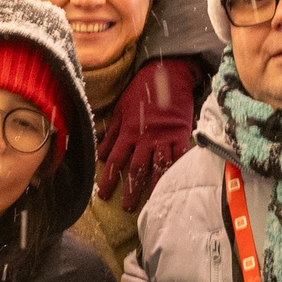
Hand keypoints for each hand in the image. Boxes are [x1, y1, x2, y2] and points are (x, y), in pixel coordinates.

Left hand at [97, 56, 200, 212]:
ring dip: (153, 186)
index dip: (108, 179)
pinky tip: (175, 184)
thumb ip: (111, 133)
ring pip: (158, 167)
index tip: (103, 195)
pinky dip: (177, 171)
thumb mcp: (120, 108)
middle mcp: (146, 138)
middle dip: (131, 190)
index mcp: (129, 131)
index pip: (115, 160)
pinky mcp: (181, 134)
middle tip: (127, 207)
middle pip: (137, 169)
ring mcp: (165, 137)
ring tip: (150, 203)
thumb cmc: (141, 90)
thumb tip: (100, 154)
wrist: (169, 73)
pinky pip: (179, 157)